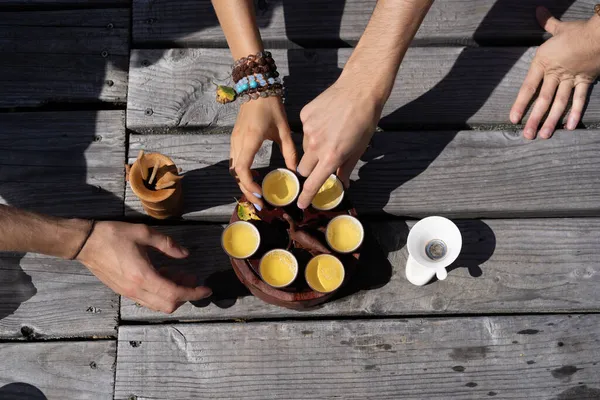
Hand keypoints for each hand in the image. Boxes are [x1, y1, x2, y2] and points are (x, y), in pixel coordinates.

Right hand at [77, 221, 211, 313]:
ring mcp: (129, 293)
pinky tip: (165, 274)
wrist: (85, 243)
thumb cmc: (113, 235)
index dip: (193, 293)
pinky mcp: (124, 291)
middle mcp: (136, 290)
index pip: (175, 293)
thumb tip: (186, 254)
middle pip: (168, 305)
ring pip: (158, 304)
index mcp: (143, 276)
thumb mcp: (144, 233)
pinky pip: (148, 299)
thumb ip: (168, 244)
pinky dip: (161, 292)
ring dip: (173, 294)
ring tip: (181, 274)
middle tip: (193, 278)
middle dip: (185, 295)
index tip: (206, 290)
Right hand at [230, 96, 297, 209]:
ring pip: (233, 169)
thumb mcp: (283, 130)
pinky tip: (256, 177)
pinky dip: (242, 174)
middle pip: (235, 174)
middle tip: (260, 204)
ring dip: (243, 184)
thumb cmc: (271, 106)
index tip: (261, 194)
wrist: (257, 87)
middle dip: (246, 191)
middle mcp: (238, 142)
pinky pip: (234, 161)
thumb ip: (290, 151)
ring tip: (257, 194)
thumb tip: (296, 171)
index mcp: (250, 140)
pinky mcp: (235, 139)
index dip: (249, 184)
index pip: (242, 169)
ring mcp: (234, 141)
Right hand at [296, 76, 381, 208]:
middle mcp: (316, 145)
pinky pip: (305, 128)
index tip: (301, 204)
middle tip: (320, 162)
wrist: (359, 90)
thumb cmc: (364, 121)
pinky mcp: (305, 114)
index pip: (313, 183)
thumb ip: (346, 169)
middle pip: (303, 168)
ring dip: (313, 147)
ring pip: (304, 146)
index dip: (306, 196)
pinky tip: (327, 118)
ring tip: (330, 132)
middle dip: (309, 170)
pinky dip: (313, 128)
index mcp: (331, 157)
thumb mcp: (358, 149)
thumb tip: (342, 184)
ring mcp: (308, 129)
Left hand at [510, 7, 599, 138]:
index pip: (528, 87)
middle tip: (527, 136)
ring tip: (544, 135)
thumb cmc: (578, 30)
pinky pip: (580, 99)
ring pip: (559, 103)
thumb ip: (547, 23)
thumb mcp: (559, 28)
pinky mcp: (586, 81)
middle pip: (543, 100)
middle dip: (534, 119)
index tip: (513, 119)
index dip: (520, 104)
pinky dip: (575, 113)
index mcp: (543, 62)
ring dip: (551, 120)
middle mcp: (555, 74)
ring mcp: (571, 79)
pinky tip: (569, 127)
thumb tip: (538, 10)